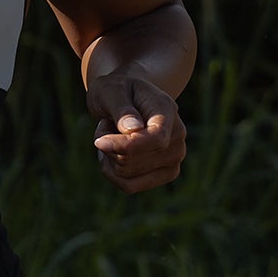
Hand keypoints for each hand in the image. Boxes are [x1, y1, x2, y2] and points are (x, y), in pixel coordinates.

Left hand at [86, 73, 186, 193]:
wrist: (131, 99)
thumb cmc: (118, 90)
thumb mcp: (111, 90)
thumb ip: (121, 108)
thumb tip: (133, 130)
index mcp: (167, 111)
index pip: (155, 139)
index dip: (125, 146)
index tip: (99, 142)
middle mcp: (178, 137)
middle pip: (132, 161)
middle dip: (108, 145)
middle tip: (108, 124)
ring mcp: (175, 158)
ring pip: (126, 175)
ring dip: (108, 157)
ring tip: (114, 135)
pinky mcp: (166, 173)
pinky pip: (129, 186)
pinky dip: (113, 173)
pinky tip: (114, 154)